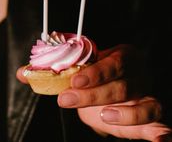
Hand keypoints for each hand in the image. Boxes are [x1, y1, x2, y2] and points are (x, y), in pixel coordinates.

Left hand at [55, 44, 171, 140]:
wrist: (110, 93)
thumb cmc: (98, 80)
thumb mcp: (84, 72)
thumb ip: (66, 74)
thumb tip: (33, 75)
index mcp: (123, 58)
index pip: (114, 63)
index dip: (96, 73)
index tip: (76, 81)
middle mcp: (138, 75)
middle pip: (122, 86)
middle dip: (93, 95)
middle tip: (67, 99)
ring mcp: (147, 95)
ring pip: (145, 106)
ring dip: (126, 114)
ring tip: (104, 116)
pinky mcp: (152, 115)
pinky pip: (158, 122)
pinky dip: (161, 132)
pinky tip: (161, 138)